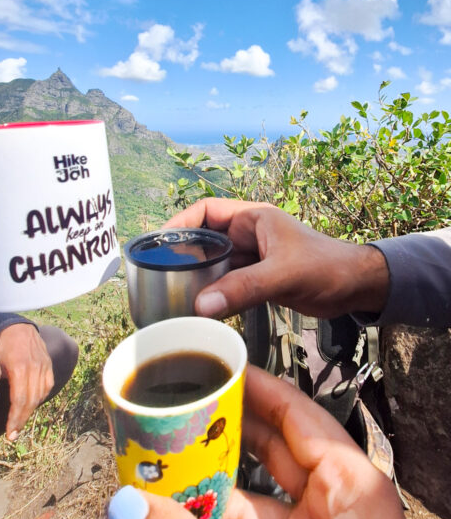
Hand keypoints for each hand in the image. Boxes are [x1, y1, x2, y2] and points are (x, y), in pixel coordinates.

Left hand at [0, 323, 52, 440]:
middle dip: (21, 420)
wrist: (19, 328)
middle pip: (30, 402)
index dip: (14, 419)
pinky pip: (47, 389)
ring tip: (19, 422)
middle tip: (13, 434)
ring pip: (40, 397)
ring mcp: (45, 367)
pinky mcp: (50, 367)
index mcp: (18, 369)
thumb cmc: (2, 349)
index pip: (18, 400)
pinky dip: (39, 399)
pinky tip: (30, 404)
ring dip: (30, 412)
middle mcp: (34, 369)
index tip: (10, 434)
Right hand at [107, 366, 434, 518]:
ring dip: (194, 508)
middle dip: (206, 446)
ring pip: (244, 518)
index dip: (252, 388)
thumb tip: (122, 507)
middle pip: (263, 464)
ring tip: (138, 490)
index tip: (205, 365)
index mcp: (353, 504)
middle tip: (152, 425)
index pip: (297, 421)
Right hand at [164, 198, 389, 318]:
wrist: (359, 289)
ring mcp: (252, 258)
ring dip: (197, 278)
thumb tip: (200, 306)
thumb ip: (243, 288)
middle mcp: (249, 235)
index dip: (180, 223)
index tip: (158, 243)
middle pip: (204, 239)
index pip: (205, 210)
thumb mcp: (283, 274)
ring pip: (213, 264)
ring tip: (173, 294)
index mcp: (253, 218)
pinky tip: (200, 308)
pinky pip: (225, 283)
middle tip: (160, 274)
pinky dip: (212, 294)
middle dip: (183, 254)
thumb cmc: (328, 268)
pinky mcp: (257, 279)